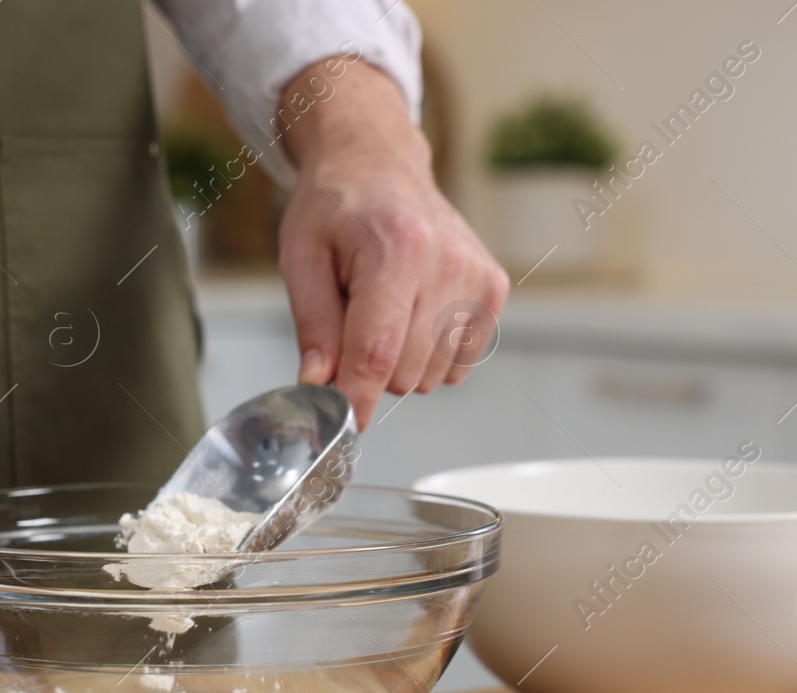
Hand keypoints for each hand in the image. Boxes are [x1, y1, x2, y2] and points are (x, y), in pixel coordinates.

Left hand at [279, 61, 507, 429]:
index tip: (342, 426)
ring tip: (386, 307)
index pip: (377, 350)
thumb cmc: (335, 208)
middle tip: (353, 319)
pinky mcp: (494, 286)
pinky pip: (460, 363)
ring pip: (433, 375)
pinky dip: (432, 354)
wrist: (378, 163)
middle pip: (405, 371)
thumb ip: (313, 325)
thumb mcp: (302, 258)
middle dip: (369, 367)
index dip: (356, 398)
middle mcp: (448, 262)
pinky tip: (414, 313)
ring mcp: (477, 275)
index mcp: (397, 249)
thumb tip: (319, 385)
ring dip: (401, 361)